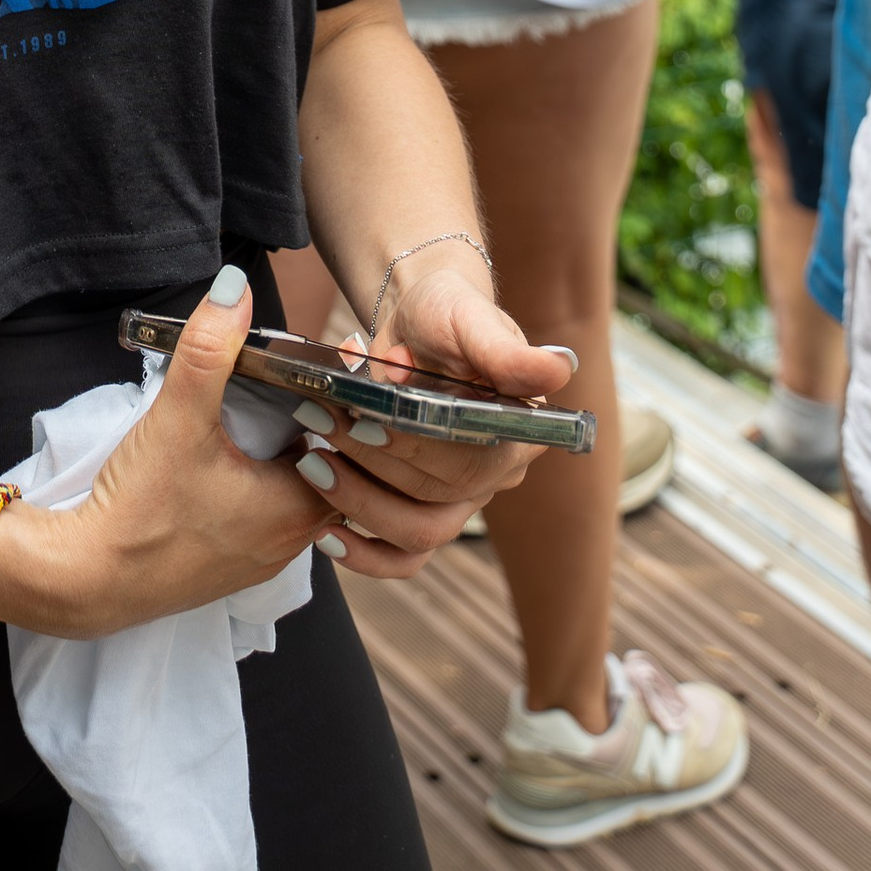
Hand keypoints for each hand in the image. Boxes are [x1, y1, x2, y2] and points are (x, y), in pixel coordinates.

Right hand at [0, 271, 338, 637]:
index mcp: (300, 509)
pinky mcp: (231, 565)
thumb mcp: (177, 418)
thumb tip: (236, 288)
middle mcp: (294, 542)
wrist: (87, 581)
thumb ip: (210, 349)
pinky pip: (269, 515)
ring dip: (290, 452)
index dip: (349, 403)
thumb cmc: (139, 510)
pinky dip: (264, 481)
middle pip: (332, 468)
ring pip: (300, 492)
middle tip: (299, 373)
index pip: (356, 449)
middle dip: (320, 421)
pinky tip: (233, 454)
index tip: (332, 361)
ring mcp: (262, 559)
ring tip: (269, 405)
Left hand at [272, 248, 574, 574]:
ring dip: (358, 501)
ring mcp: (462, 498)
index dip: (413, 447)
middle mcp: (497, 473)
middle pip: (436, 495)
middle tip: (315, 421)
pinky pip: (404, 556)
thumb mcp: (470, 318)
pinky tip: (326, 535)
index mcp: (518, 431)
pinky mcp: (427, 509)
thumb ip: (506, 350)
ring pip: (417, 531)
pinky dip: (365, 554)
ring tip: (311, 461)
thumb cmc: (448, 314)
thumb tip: (560, 369)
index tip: (362, 419)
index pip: (470, 458)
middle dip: (367, 462)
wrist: (419, 322)